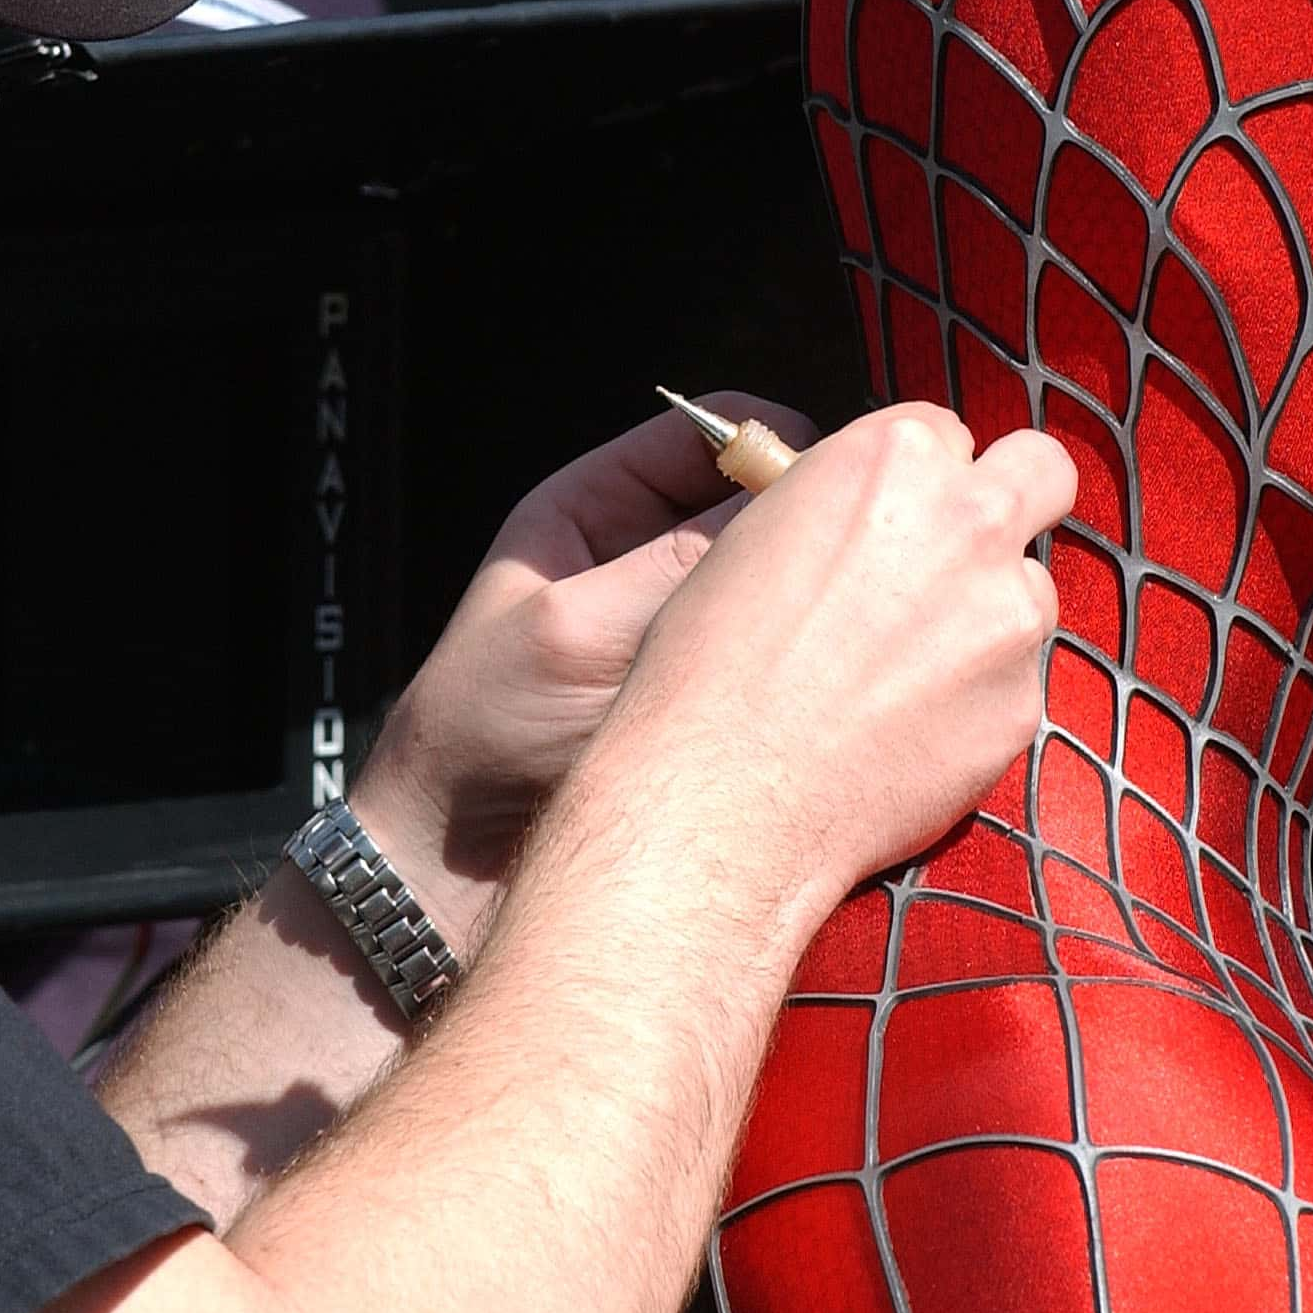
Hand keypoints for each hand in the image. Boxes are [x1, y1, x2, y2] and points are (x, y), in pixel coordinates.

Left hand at [349, 393, 819, 941]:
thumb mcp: (574, 635)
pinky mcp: (712, 705)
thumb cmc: (478, 741)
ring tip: (848, 629)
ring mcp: (682, 633)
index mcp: (593, 510)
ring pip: (776, 588)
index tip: (830, 484)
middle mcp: (644, 562)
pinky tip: (833, 688)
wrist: (454, 877)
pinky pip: (777, 666)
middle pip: (756, 507)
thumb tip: (790, 507)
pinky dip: (808, 670)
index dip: (774, 444)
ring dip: (811, 604)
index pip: (708, 434)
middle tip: (858, 560)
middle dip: (806, 526)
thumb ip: (675, 568)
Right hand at [573, 402, 1074, 920]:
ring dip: (987, 616)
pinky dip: (974, 699)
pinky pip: (1013, 683)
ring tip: (904, 671)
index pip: (947, 433)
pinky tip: (906, 729)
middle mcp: (967, 521)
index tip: (901, 513)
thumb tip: (874, 516)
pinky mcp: (1021, 701)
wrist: (727, 793)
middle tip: (968, 547)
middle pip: (1040, 471)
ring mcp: (1006, 614)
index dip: (923, 477)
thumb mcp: (755, 539)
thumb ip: (843, 503)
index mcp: (893, 459)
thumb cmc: (714, 668)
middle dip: (1014, 497)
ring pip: (1029, 591)